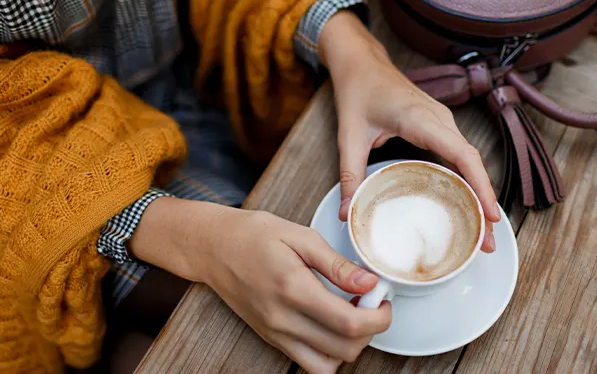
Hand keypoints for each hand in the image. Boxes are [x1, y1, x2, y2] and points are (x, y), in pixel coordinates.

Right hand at [130, 198, 391, 373]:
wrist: (213, 248)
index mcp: (293, 288)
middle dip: (370, 330)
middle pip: (345, 349)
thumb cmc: (253, 235)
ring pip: (328, 365)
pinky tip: (331, 325)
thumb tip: (369, 283)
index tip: (384, 299)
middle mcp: (283, 319)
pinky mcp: (271, 338)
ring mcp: (275, 333)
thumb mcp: (300, 236)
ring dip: (350, 346)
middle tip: (371, 303)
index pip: (349, 323)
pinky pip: (308, 363)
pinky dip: (329, 352)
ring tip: (351, 315)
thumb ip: (337, 264)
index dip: (379, 317)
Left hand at [319, 12, 500, 251]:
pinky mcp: (440, 127)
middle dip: (485, 202)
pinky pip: (460, 156)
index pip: (461, 154)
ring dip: (479, 194)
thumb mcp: (349, 137)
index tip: (490, 215)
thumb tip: (347, 213)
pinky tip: (467, 206)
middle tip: (487, 242)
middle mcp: (439, 119)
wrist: (362, 63)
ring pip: (470, 161)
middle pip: (472, 163)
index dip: (480, 185)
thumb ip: (350, 176)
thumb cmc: (358, 92)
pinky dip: (468, 181)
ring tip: (483, 233)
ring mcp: (443, 122)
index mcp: (420, 119)